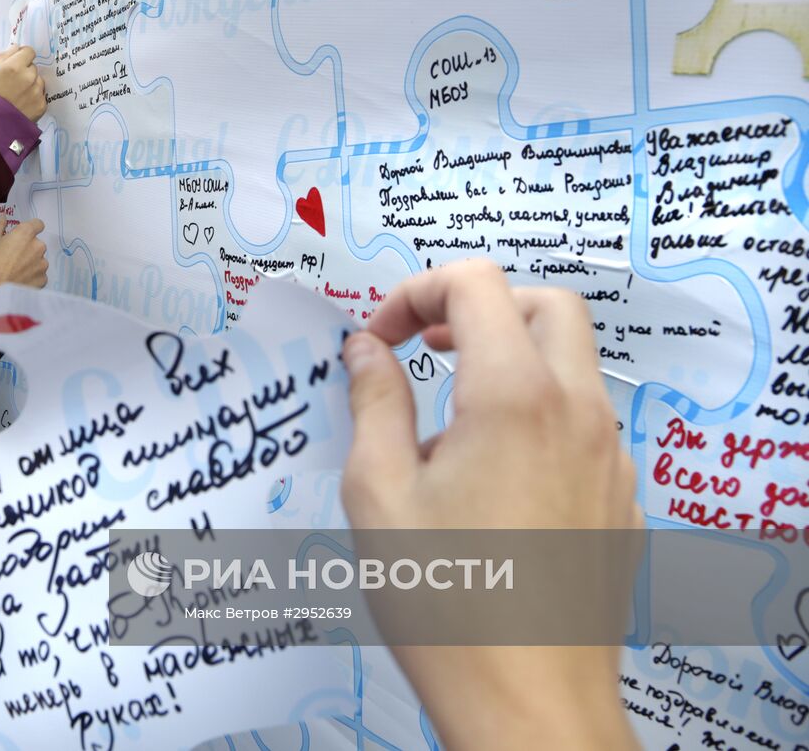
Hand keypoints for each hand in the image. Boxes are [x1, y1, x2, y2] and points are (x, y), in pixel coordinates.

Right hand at [0, 45, 45, 120]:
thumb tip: (16, 47)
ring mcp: (37, 92)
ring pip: (38, 82)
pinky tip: (21, 106)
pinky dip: (33, 99)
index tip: (17, 62)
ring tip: (16, 97)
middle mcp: (29, 77)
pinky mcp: (41, 106)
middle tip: (12, 84)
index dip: (22, 56)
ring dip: (31, 85)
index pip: (29, 51)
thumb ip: (3, 57)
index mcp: (14, 66)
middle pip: (32, 68)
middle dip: (24, 72)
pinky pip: (40, 97)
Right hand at [0, 216, 48, 286]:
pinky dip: (32, 276)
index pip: (38, 224)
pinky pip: (39, 274)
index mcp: (26, 233)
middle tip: (13, 256)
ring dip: (31, 262)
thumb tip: (3, 216)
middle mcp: (38, 246)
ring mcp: (42, 264)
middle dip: (28, 247)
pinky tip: (20, 280)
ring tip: (15, 270)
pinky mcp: (43, 279)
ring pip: (39, 260)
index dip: (31, 227)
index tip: (23, 234)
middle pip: (37, 243)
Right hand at [340, 260, 639, 749]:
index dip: (416, 292)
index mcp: (513, 397)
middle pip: (544, 305)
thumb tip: (367, 347)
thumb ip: (373, 400)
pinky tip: (490, 475)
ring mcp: (609, 456)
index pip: (476, 285)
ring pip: (570, 363)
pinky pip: (585, 421)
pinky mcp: (620, 498)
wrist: (528, 701)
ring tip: (448, 426)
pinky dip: (538, 412)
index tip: (380, 338)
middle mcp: (577, 412)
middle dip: (479, 307)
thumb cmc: (445, 601)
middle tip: (425, 346)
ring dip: (509, 360)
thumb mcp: (379, 491)